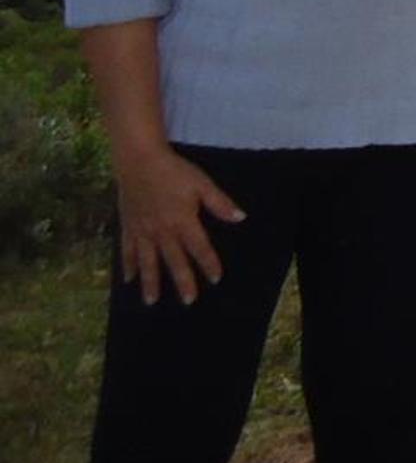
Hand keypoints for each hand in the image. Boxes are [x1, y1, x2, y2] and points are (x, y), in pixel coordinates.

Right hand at [113, 143, 244, 304]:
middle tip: (189, 301)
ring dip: (150, 282)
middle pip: (174, 260)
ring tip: (152, 301)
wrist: (139, 161)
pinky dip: (128, 265)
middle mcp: (162, 231)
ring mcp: (143, 231)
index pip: (199, 248)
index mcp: (183, 221)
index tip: (216, 278)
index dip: (209, 263)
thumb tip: (240, 218)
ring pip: (148, 262)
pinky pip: (128, 251)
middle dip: (183, 281)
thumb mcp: (202, 184)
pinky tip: (128, 280)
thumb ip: (219, 203)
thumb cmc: (174, 172)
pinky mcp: (128, 226)